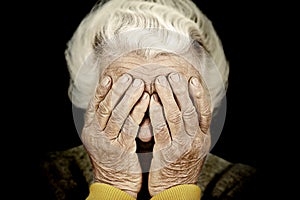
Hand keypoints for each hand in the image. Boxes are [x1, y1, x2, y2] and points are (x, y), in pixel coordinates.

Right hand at [81, 74, 149, 197]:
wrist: (115, 184)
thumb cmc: (114, 159)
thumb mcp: (105, 139)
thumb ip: (108, 123)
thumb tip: (117, 101)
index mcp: (91, 130)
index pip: (95, 106)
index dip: (102, 91)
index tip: (111, 77)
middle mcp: (95, 135)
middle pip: (106, 107)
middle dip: (117, 90)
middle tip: (129, 77)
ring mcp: (107, 143)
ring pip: (117, 115)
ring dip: (128, 97)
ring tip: (138, 83)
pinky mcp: (121, 150)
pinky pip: (130, 127)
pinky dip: (138, 111)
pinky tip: (146, 100)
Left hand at [148, 73, 211, 195]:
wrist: (176, 190)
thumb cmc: (182, 166)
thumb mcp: (193, 148)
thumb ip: (192, 130)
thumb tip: (187, 109)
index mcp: (203, 138)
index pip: (204, 112)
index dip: (199, 95)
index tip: (192, 79)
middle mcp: (195, 140)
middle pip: (189, 110)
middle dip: (180, 91)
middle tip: (172, 75)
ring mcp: (181, 147)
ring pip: (176, 117)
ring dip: (167, 97)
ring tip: (160, 82)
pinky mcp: (166, 154)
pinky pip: (161, 130)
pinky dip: (156, 114)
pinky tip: (151, 102)